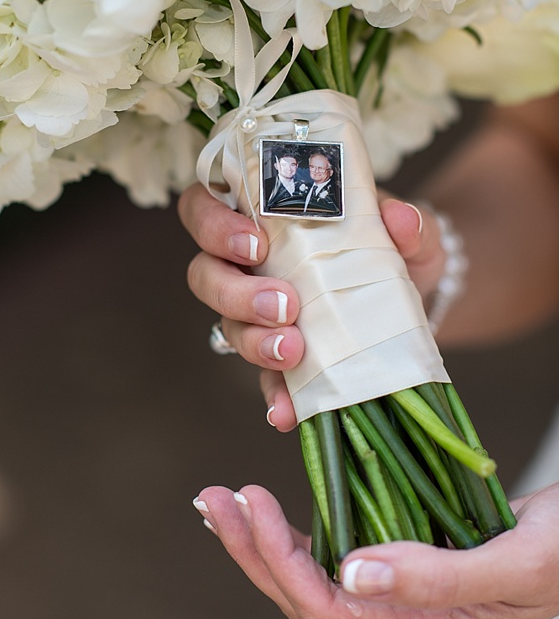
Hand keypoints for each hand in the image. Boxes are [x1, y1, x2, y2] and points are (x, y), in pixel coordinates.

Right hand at [178, 184, 445, 430]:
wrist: (414, 308)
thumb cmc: (392, 251)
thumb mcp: (406, 232)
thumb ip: (406, 222)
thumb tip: (400, 220)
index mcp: (262, 218)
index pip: (205, 208)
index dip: (214, 224)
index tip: (255, 244)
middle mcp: (247, 266)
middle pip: (203, 272)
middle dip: (232, 290)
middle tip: (282, 302)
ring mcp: (256, 316)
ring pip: (227, 325)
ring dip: (253, 340)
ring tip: (292, 349)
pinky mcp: (278, 360)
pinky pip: (264, 380)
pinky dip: (274, 396)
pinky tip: (287, 411)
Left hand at [193, 482, 557, 618]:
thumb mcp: (514, 563)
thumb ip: (438, 577)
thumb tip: (352, 572)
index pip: (327, 604)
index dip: (277, 559)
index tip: (246, 502)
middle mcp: (407, 612)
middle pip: (308, 592)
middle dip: (255, 549)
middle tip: (215, 499)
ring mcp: (406, 586)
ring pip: (318, 572)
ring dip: (268, 540)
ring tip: (229, 501)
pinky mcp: (411, 553)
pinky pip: (342, 547)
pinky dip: (303, 526)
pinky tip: (282, 506)